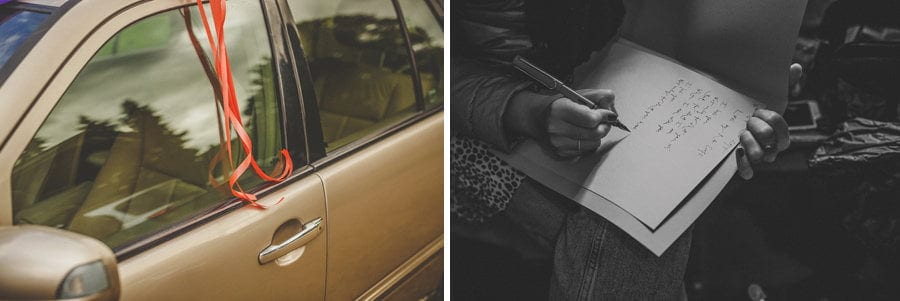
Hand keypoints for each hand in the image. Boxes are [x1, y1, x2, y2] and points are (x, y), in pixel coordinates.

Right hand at [503, 89, 616, 156]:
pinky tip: (583, 135)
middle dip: (604, 126)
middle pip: (594, 133)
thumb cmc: (559, 105)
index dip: (603, 116)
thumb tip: (611, 106)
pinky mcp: (561, 153)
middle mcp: (556, 128)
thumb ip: (598, 96)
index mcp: (559, 109)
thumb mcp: (577, 94)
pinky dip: (588, 143)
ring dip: (597, 136)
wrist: (537, 118)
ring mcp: (558, 143)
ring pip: (593, 144)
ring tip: (592, 127)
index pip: (591, 119)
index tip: (606, 113)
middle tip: (603, 121)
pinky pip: (586, 151)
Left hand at [736, 63, 801, 178]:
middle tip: (746, 123)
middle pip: (768, 137)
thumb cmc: (751, 114)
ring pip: (760, 155)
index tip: (757, 110)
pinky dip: (742, 163)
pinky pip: (748, 172)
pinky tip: (736, 151)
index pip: (781, 125)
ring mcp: (758, 157)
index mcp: (779, 132)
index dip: (769, 117)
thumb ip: (783, 83)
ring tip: (740, 135)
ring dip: (747, 142)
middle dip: (755, 127)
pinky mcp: (744, 166)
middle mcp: (771, 147)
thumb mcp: (767, 97)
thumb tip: (795, 67)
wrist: (727, 126)